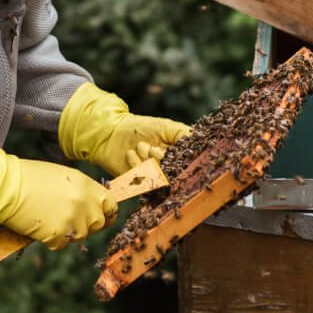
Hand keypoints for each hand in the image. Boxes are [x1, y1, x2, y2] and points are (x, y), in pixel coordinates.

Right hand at [0, 146, 116, 249]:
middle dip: (86, 224)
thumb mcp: (64, 177)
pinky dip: (51, 239)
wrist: (7, 186)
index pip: (111, 206)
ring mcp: (74, 221)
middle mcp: (86, 204)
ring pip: (80, 236)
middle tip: (66, 218)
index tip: (100, 217)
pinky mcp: (59, 236)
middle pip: (98, 224)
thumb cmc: (30, 178)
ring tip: (48, 217)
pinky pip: (61, 244)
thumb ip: (82, 191)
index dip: (106, 213)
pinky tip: (39, 224)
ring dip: (67, 231)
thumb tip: (93, 204)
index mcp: (88, 186)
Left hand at [58, 82, 189, 175]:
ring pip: (159, 178)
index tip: (174, 152)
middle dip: (160, 158)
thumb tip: (200, 142)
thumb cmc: (141, 127)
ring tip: (140, 146)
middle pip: (174, 175)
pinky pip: (143, 182)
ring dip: (148, 161)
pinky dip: (137, 167)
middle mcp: (169, 170)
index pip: (190, 166)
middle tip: (151, 146)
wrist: (113, 133)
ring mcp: (154, 179)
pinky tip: (130, 154)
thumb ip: (185, 134)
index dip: (185, 162)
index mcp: (179, 157)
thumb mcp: (167, 127)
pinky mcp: (139, 185)